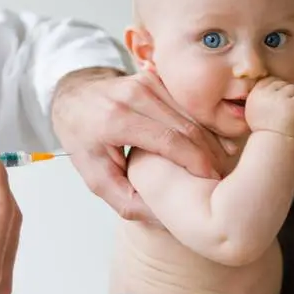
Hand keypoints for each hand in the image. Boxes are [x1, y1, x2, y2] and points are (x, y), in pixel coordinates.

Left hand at [51, 67, 235, 220]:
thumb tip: (167, 216)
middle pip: (186, 126)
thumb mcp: (96, 178)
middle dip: (209, 153)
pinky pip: (186, 103)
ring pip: (191, 113)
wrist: (73, 99)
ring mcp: (145, 82)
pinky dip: (201, 124)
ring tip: (218, 163)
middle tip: (220, 177)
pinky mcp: (155, 77)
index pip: (170, 140)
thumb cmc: (84, 140)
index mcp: (115, 119)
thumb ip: (128, 200)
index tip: (211, 180)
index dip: (196, 162)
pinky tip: (209, 144)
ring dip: (209, 139)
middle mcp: (132, 95)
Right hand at [246, 77, 293, 137]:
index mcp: (255, 93)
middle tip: (283, 114)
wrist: (273, 147)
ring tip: (289, 117)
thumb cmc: (267, 132)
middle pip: (285, 84)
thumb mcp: (254, 111)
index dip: (277, 92)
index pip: (271, 80)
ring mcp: (281, 98)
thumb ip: (263, 96)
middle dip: (288, 97)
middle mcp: (266, 93)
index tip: (277, 106)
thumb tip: (276, 82)